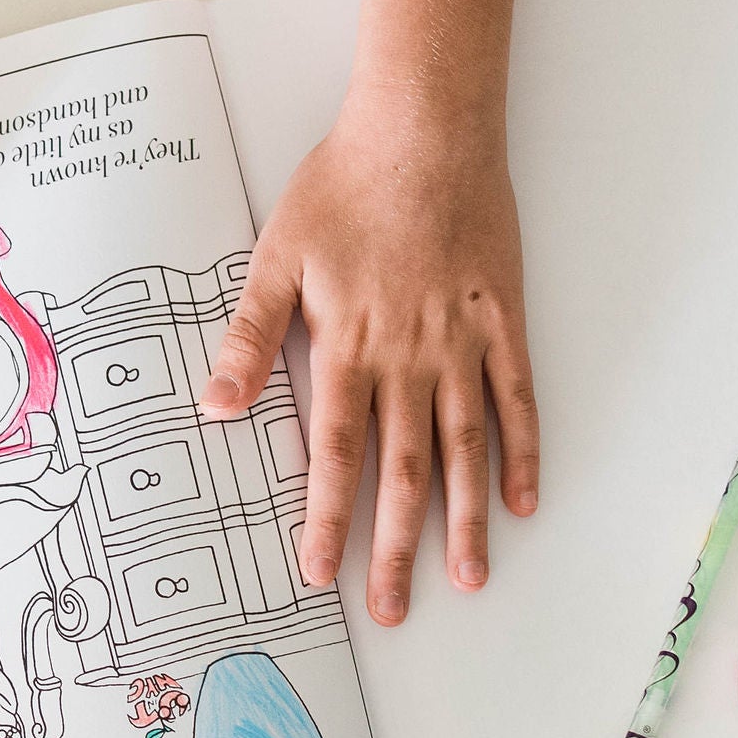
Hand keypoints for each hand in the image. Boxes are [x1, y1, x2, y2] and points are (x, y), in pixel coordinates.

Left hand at [199, 96, 537, 621]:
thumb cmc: (345, 184)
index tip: (321, 574)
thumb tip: (213, 406)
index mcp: (348, 346)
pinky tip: (522, 500)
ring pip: (464, 450)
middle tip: (391, 609)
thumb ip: (248, 336)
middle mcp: (408, 358)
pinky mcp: (504, 322)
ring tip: (469, 580)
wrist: (424, 128)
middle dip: (394, 547)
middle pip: (401, 472)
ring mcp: (462, 344)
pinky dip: (523, 453)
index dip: (328, 519)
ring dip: (465, 521)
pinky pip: (517, 400)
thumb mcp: (276, 255)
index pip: (336, 453)